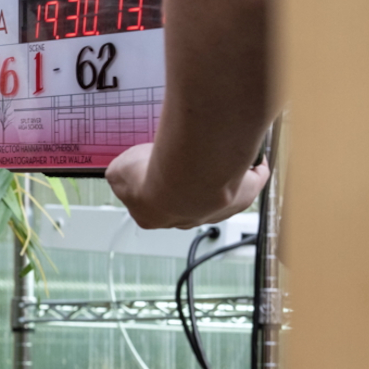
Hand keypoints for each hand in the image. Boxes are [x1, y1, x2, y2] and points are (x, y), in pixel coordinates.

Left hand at [105, 142, 269, 229]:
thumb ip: (117, 172)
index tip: (155, 166)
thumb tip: (119, 171)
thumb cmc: (153, 175)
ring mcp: (217, 209)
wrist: (184, 175)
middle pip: (186, 196)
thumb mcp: (117, 170)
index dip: (151, 182)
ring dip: (219, 171)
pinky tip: (245, 152)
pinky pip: (251, 179)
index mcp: (152, 217)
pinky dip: (251, 166)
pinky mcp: (244, 195)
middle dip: (186, 176)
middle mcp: (185, 218)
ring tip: (214, 150)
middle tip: (185, 155)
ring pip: (221, 190)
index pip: (150, 202)